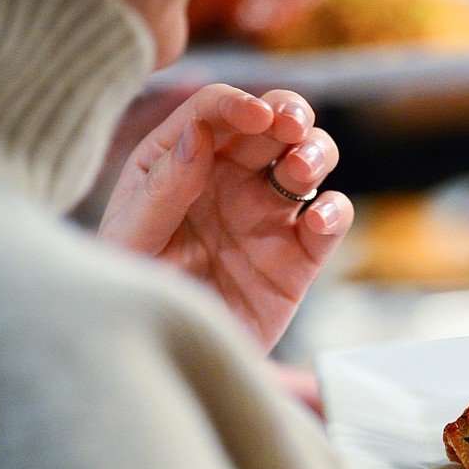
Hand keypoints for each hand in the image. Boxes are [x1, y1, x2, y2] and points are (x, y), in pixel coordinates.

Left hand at [98, 84, 352, 349]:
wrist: (171, 363)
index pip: (213, 113)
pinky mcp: (300, 256)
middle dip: (289, 114)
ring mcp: (268, 216)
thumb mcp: (133, 242)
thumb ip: (163, 188)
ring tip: (302, 170)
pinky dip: (335, 212)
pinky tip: (316, 222)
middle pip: (272, 126)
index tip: (254, 116)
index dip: (237, 105)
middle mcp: (228, 181)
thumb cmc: (138, 299)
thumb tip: (199, 133)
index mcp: (180, 164)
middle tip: (292, 126)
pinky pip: (331, 220)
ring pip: (310, 161)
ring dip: (317, 152)